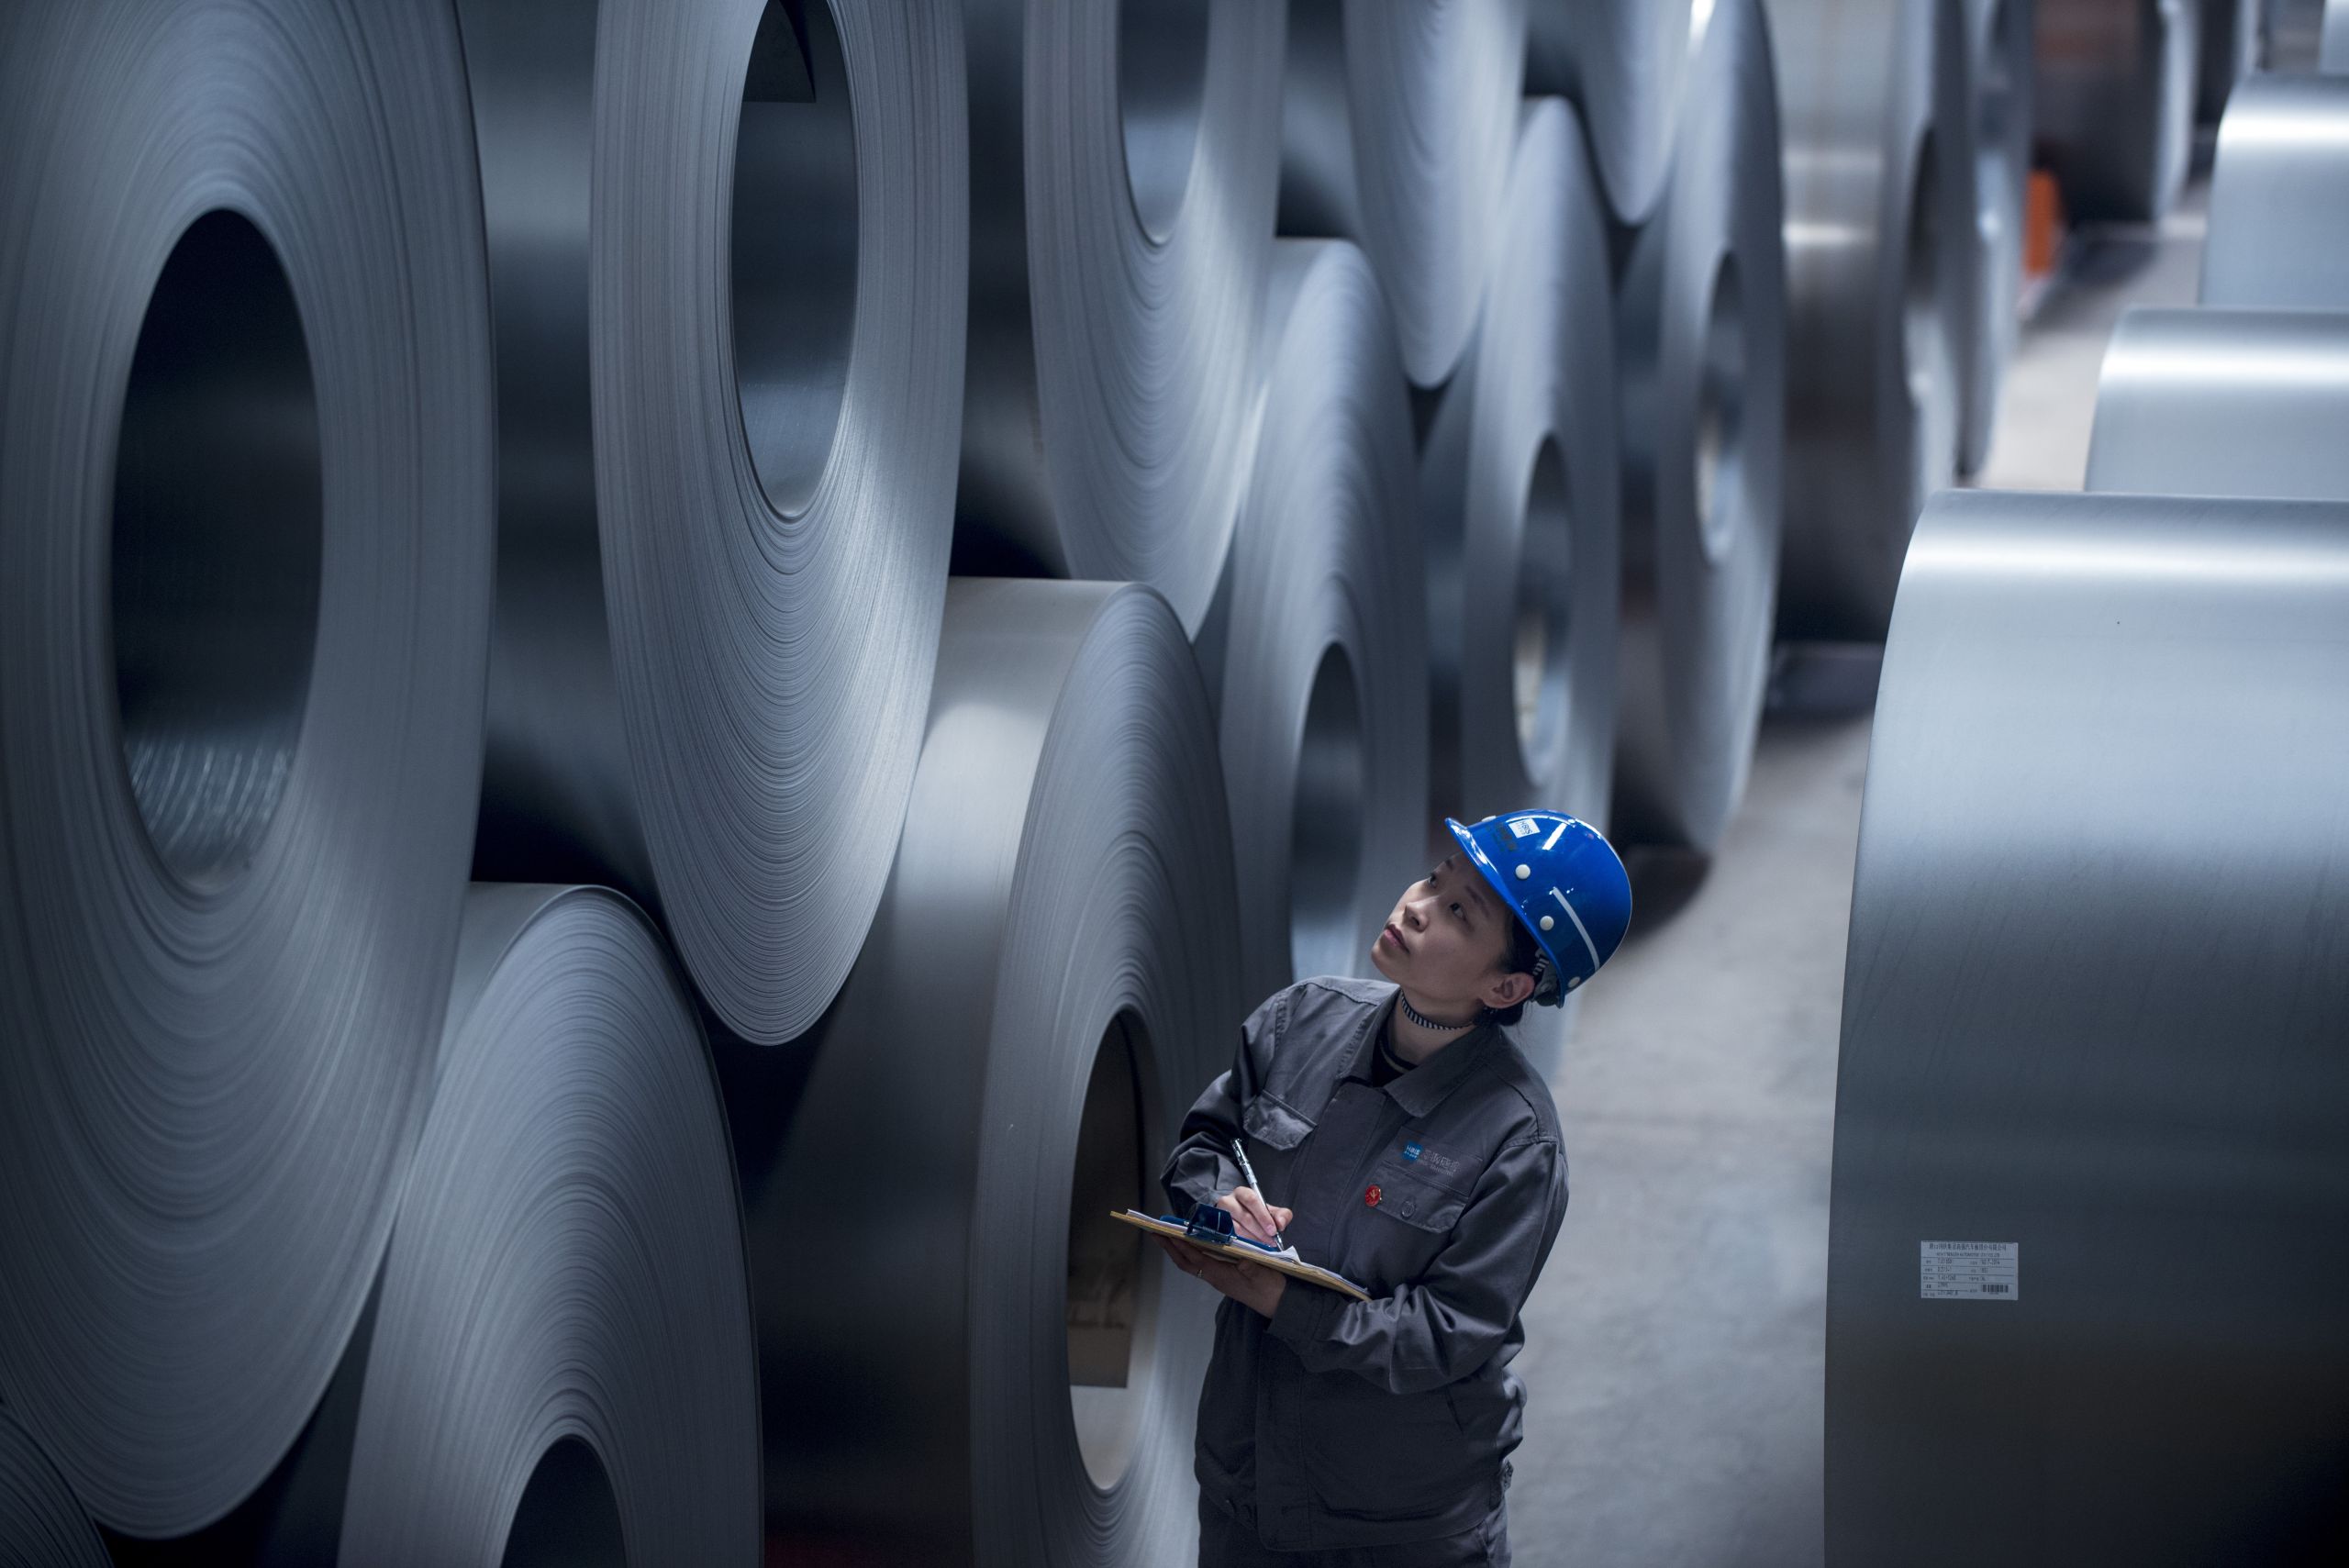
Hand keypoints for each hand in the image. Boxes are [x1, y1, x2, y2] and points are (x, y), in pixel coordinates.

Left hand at [1155, 1236, 1287, 1319]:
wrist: (1279, 1305)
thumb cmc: (1272, 1289)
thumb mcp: (1264, 1275)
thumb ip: (1252, 1267)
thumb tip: (1242, 1259)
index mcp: (1223, 1276)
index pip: (1196, 1258)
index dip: (1181, 1245)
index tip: (1167, 1233)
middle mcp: (1216, 1278)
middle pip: (1186, 1262)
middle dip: (1170, 1247)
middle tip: (1155, 1232)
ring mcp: (1218, 1278)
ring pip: (1191, 1264)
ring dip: (1177, 1250)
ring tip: (1166, 1236)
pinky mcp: (1223, 1277)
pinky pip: (1200, 1264)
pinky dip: (1189, 1253)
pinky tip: (1189, 1245)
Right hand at [1216, 1186, 1292, 1245]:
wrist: (1236, 1215)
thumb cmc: (1254, 1212)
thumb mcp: (1269, 1210)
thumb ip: (1281, 1215)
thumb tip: (1281, 1224)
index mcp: (1242, 1193)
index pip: (1252, 1200)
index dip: (1263, 1216)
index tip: (1273, 1230)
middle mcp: (1228, 1201)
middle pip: (1244, 1216)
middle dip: (1260, 1230)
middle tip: (1271, 1240)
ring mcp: (1220, 1215)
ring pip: (1237, 1228)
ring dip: (1253, 1237)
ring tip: (1264, 1243)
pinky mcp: (1218, 1227)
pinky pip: (1231, 1236)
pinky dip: (1244, 1241)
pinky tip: (1253, 1244)